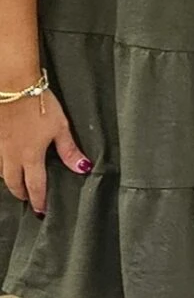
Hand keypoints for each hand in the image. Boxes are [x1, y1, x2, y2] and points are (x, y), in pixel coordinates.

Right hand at [0, 87, 89, 217]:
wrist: (12, 85)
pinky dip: (0, 164)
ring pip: (0, 171)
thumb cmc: (39, 104)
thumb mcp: (60, 126)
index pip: (35, 185)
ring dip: (8, 179)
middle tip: (27, 200)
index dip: (38, 200)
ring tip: (16, 182)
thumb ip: (69, 150)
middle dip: (20, 193)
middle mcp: (10, 155)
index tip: (41, 211)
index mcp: (30, 156)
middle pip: (12, 182)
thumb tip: (82, 168)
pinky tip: (4, 161)